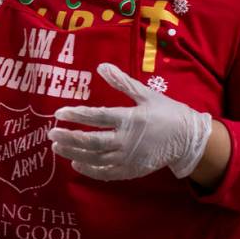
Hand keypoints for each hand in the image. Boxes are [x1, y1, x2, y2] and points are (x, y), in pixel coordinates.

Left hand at [49, 62, 211, 180]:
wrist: (188, 139)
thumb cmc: (166, 112)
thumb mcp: (145, 94)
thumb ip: (121, 82)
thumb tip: (101, 66)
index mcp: (129, 119)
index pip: (97, 116)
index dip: (76, 115)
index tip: (58, 113)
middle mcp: (126, 141)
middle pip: (91, 141)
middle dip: (68, 138)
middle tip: (51, 133)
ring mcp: (128, 158)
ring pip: (95, 158)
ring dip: (74, 154)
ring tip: (57, 147)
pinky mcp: (132, 170)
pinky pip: (107, 173)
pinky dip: (90, 170)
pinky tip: (76, 164)